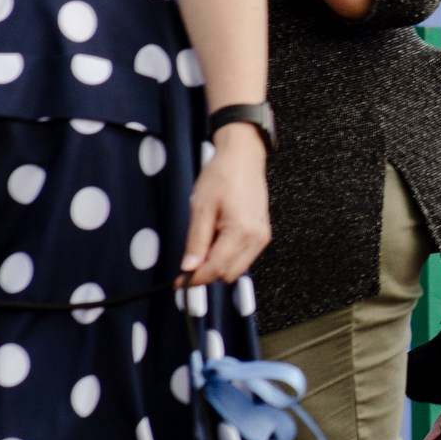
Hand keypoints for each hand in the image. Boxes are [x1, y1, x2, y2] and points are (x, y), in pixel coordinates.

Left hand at [182, 129, 270, 287]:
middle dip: (207, 273)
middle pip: (228, 275)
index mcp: (241, 232)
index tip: (178, 282)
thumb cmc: (222, 176)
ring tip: (205, 241)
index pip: (215, 269)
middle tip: (189, 260)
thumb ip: (196, 242)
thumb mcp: (201, 208)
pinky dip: (227, 256)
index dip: (195, 279)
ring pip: (236, 269)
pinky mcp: (262, 235)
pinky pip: (244, 257)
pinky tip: (217, 238)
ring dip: (217, 265)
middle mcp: (256, 239)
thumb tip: (189, 268)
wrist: (243, 157)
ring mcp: (262, 238)